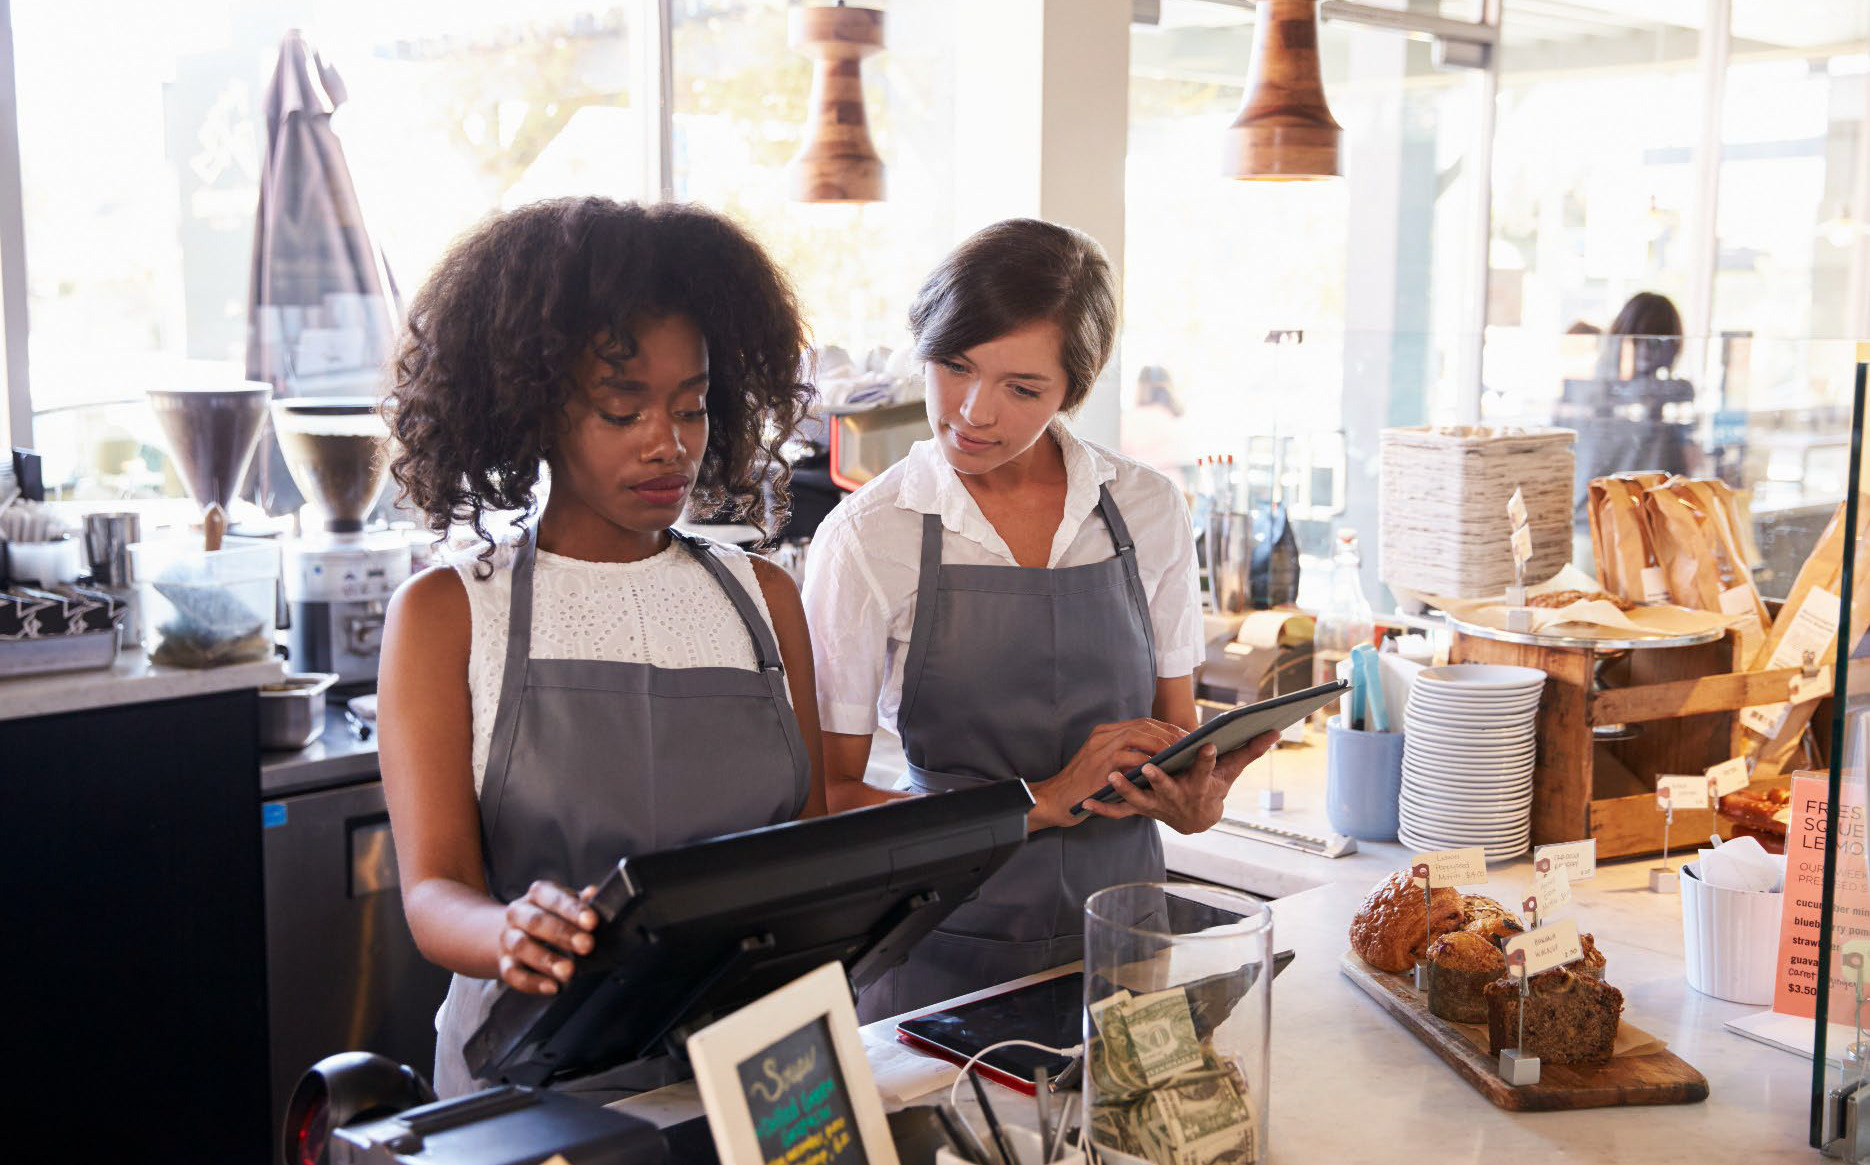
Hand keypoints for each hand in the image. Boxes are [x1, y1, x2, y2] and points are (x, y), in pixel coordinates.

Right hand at [496, 880, 597, 994]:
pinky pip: (512, 974)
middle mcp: (518, 913)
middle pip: (536, 921)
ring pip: (522, 947)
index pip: (553, 897)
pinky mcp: (504, 962)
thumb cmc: (551, 916)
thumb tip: (594, 892)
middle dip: (562, 933)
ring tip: (568, 970)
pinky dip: (532, 982)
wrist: (511, 931)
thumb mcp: (566, 905)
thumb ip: (581, 902)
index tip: (592, 922)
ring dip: (546, 960)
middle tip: (587, 945)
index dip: (573, 909)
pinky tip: (552, 987)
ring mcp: (508, 938)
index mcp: (537, 894)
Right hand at [1029, 717, 1185, 829]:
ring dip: (1162, 743)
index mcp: (1105, 732)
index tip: (1184, 736)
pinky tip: (1163, 767)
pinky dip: (1148, 760)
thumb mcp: (1104, 764)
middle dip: (1169, 733)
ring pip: (1139, 735)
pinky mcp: (1101, 763)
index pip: (1142, 722)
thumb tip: (1157, 755)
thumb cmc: (1084, 786)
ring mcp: (1101, 747)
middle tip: (1189, 743)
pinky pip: (1130, 756)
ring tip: (1180, 753)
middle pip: (1144, 724)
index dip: (1165, 728)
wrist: (1057, 800)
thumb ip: (1125, 755)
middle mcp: (1103, 734)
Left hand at [1079, 729, 1278, 833]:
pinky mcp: (1141, 810)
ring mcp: (1157, 805)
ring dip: (1126, 790)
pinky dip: (1103, 809)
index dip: (1207, 759)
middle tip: (1149, 767)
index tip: (1206, 745)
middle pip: (1168, 788)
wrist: (1197, 819)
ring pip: (1140, 800)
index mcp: (1200, 785)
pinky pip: (1120, 813)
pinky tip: (1086, 804)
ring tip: (1112, 777)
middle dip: (1160, 779)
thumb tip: (1274, 730)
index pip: (1206, 771)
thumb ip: (1249, 750)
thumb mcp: (1231, 771)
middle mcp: (1177, 797)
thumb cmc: (1214, 788)